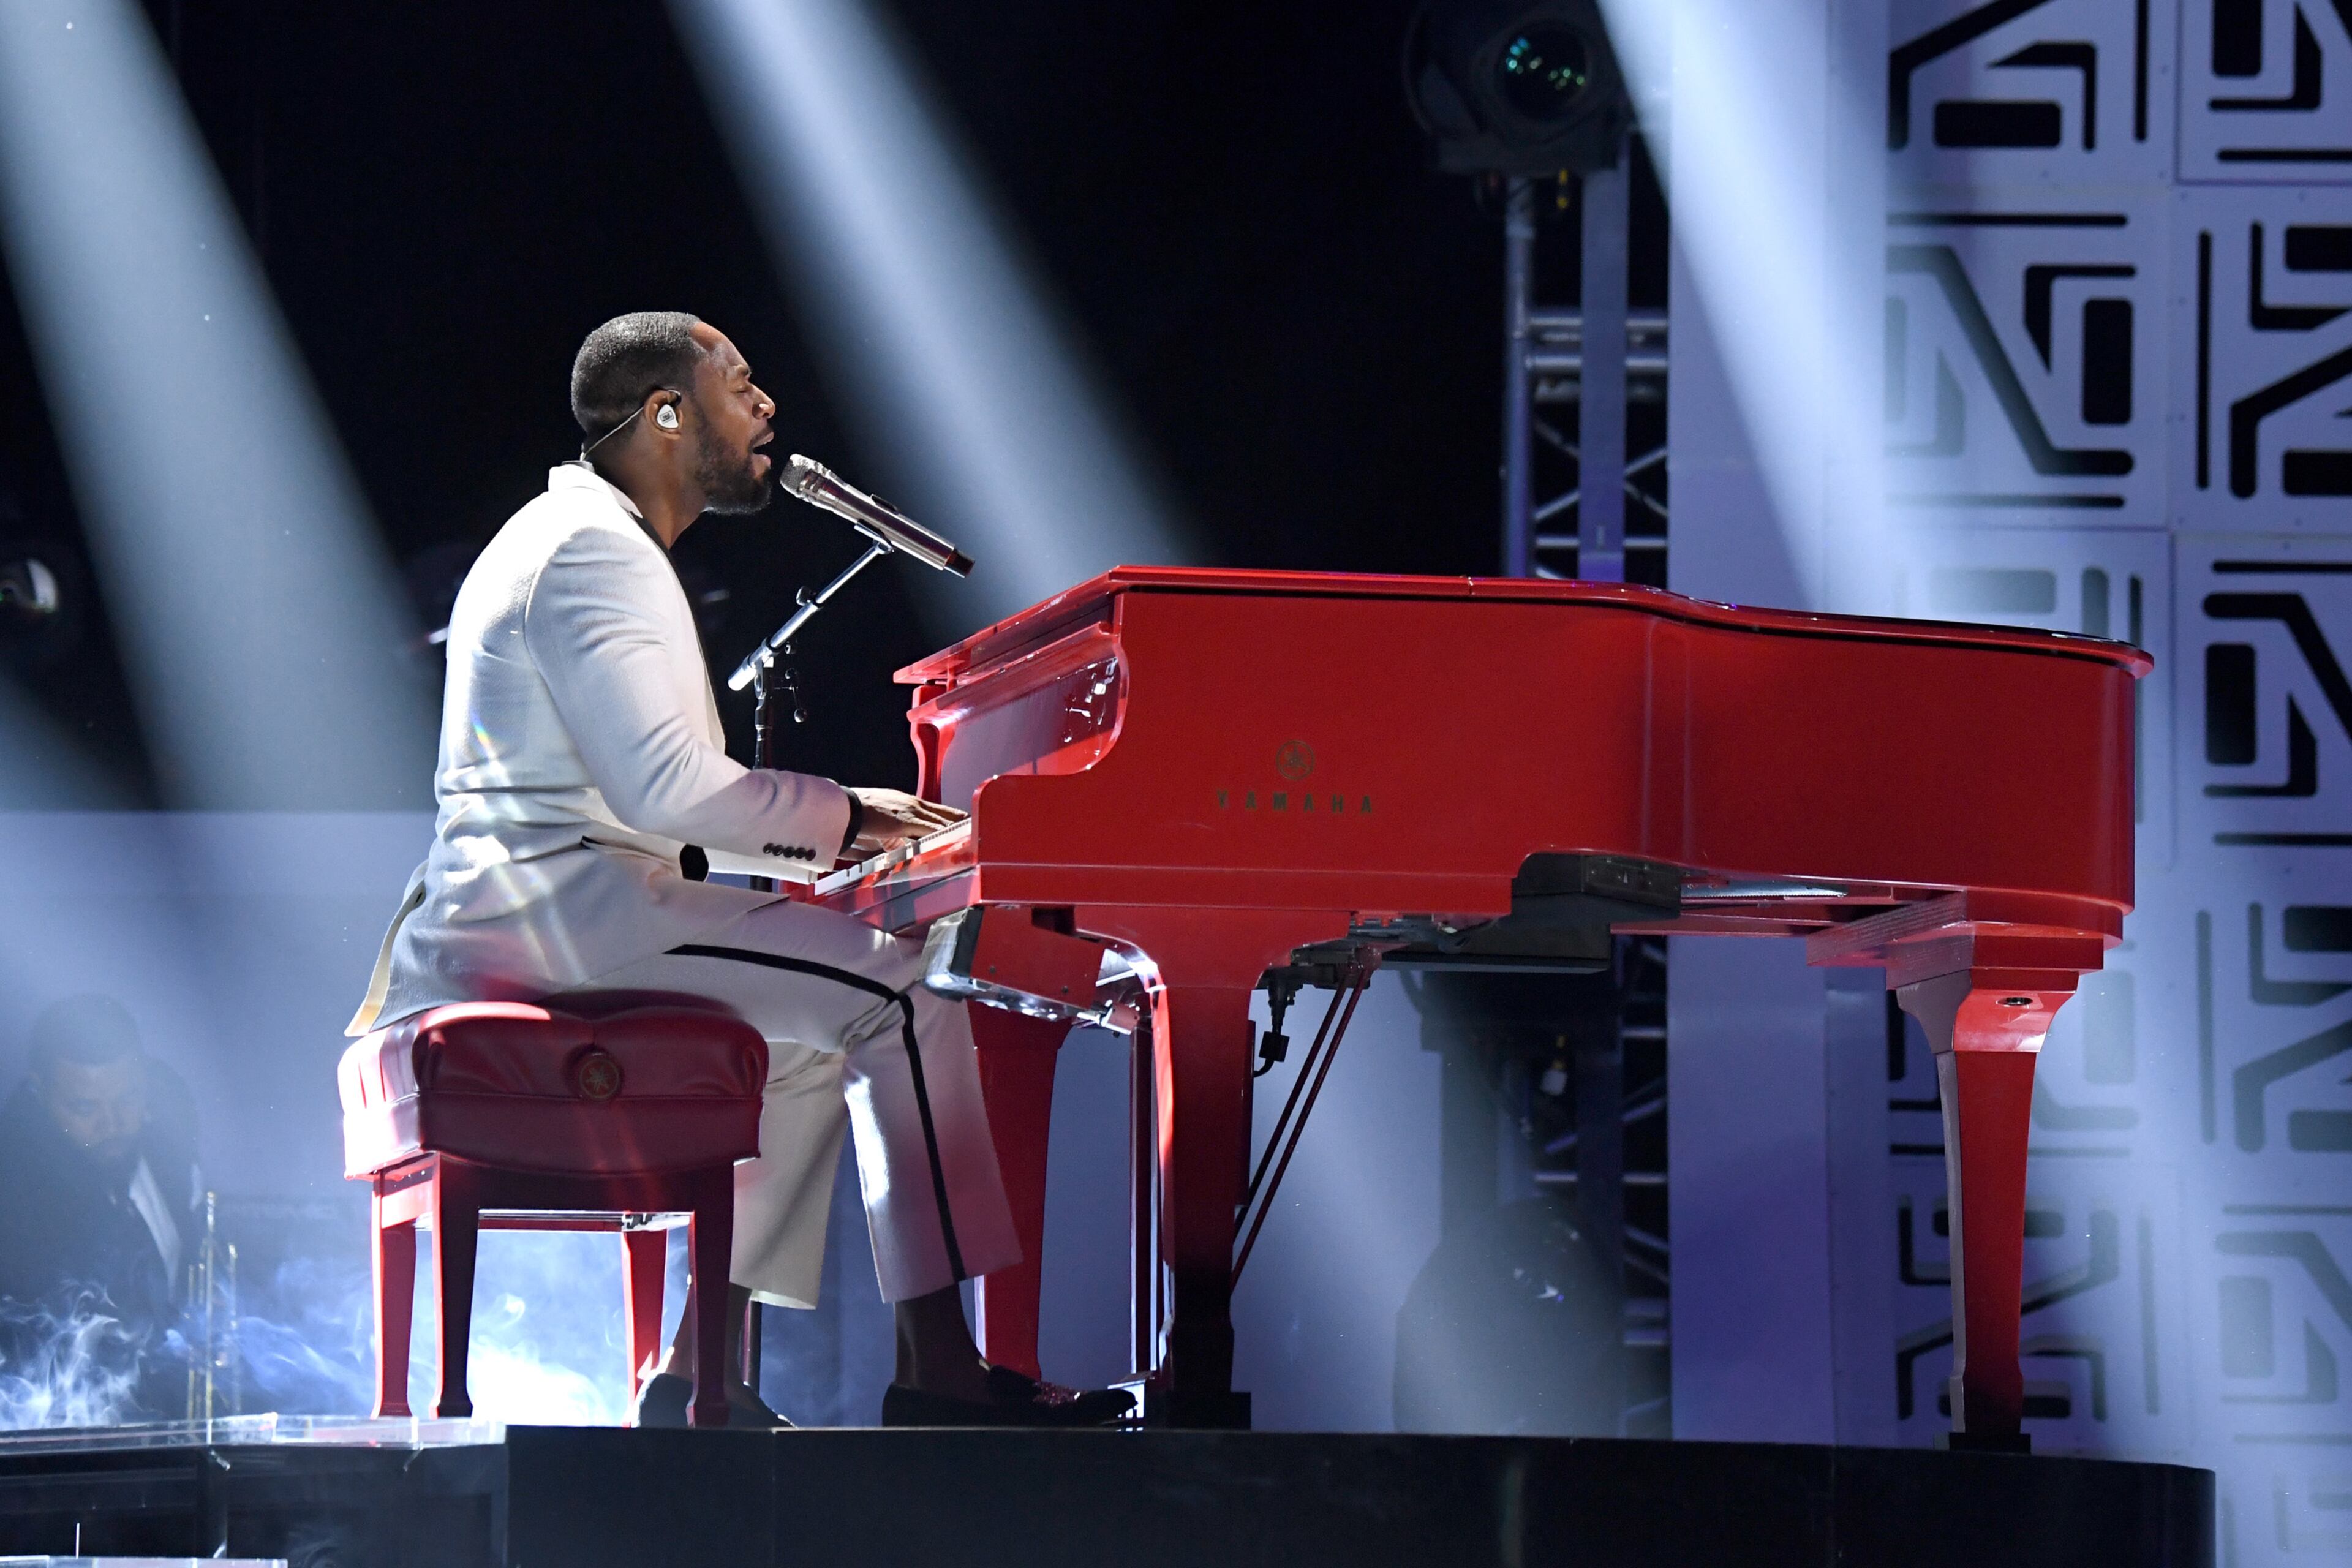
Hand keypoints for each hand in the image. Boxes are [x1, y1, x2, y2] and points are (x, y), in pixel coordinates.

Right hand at [847, 788, 965, 854]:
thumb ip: (892, 834)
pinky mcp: (907, 821)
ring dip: (959, 830)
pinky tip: (956, 841)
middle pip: (946, 813)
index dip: (953, 817)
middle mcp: (913, 804)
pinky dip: (946, 835)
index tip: (966, 823)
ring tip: (974, 838)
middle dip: (963, 823)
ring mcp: (912, 811)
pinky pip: (932, 830)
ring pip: (943, 821)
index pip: (938, 810)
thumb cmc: (858, 813)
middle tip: (979, 831)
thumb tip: (897, 845)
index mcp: (908, 803)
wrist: (845, 807)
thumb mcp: (880, 822)